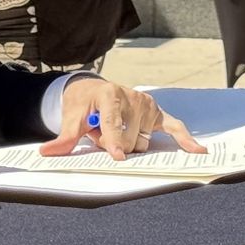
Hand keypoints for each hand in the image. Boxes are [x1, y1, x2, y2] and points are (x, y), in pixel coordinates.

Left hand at [41, 77, 203, 160]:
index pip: (114, 121)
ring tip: (116, 133)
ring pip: (142, 142)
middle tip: (101, 137)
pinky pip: (173, 126)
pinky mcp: (156, 112)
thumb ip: (65, 137)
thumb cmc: (81, 104)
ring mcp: (146, 104)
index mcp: (109, 94)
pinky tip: (197, 149)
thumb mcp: (71, 117)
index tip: (116, 155)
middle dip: (114, 146)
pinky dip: (184, 138)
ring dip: (129, 144)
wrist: (91, 89)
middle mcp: (131, 97)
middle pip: (128, 139)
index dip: (113, 139)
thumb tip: (47, 152)